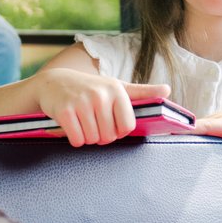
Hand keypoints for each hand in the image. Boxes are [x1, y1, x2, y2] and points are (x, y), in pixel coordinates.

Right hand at [34, 69, 170, 145]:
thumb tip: (168, 89)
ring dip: (87, 138)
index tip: (110, 124)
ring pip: (92, 139)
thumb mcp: (116, 87)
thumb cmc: (90, 88)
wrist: (54, 82)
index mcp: (117, 90)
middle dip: (101, 137)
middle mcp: (100, 95)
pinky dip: (75, 139)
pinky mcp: (64, 111)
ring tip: (83, 124)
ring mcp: (81, 103)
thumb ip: (142, 92)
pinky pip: (77, 139)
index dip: (118, 132)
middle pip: (109, 137)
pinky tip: (72, 127)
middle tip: (93, 125)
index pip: (127, 127)